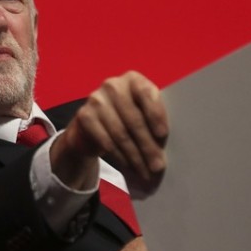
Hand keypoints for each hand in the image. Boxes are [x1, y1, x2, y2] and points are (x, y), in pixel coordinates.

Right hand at [51, 71, 168, 195]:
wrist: (91, 126)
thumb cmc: (127, 118)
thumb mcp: (142, 111)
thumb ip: (153, 119)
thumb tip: (165, 145)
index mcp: (133, 79)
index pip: (146, 93)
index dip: (155, 114)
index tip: (162, 135)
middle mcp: (113, 85)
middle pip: (134, 118)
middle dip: (147, 145)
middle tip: (157, 165)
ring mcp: (96, 99)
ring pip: (120, 133)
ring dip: (135, 156)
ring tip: (145, 171)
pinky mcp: (84, 115)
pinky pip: (106, 140)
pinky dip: (119, 156)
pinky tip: (129, 166)